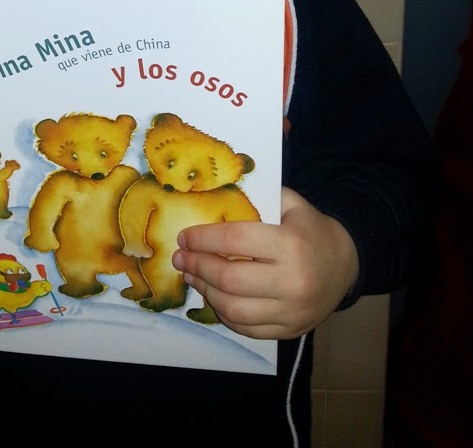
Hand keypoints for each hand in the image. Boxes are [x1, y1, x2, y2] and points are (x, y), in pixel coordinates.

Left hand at [172, 187, 357, 339]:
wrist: (346, 264)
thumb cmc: (311, 229)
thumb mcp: (290, 204)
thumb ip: (257, 199)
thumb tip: (211, 196)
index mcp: (291, 245)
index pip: (235, 240)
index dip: (203, 238)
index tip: (184, 237)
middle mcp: (292, 282)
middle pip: (229, 279)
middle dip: (197, 266)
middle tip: (181, 258)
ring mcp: (291, 311)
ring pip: (233, 309)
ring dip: (205, 291)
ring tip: (192, 275)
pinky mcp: (289, 330)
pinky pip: (247, 328)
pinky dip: (224, 314)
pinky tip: (213, 296)